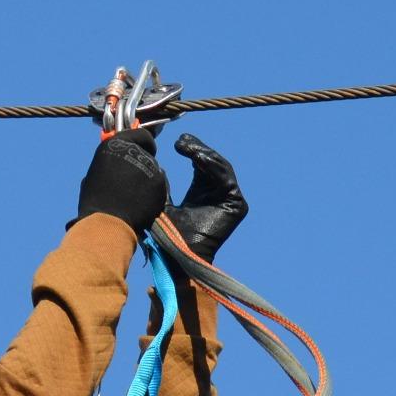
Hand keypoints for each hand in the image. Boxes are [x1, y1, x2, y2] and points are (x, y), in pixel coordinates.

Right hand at [76, 127, 167, 232]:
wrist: (107, 223)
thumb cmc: (95, 203)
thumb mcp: (95, 175)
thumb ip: (110, 164)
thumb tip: (113, 164)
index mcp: (115, 144)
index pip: (141, 135)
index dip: (144, 143)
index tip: (144, 150)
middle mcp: (134, 151)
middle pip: (148, 155)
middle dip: (143, 167)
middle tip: (132, 183)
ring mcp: (149, 166)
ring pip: (154, 172)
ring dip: (148, 182)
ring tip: (133, 199)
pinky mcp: (160, 183)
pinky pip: (159, 188)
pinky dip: (153, 196)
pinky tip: (142, 205)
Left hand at [164, 134, 248, 260]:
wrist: (179, 254)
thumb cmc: (169, 235)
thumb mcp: (163, 203)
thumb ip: (163, 187)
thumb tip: (158, 168)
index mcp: (202, 192)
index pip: (201, 164)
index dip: (192, 150)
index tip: (177, 143)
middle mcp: (217, 194)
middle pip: (212, 162)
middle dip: (198, 149)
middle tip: (182, 141)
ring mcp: (229, 199)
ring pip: (221, 167)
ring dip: (204, 154)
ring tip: (188, 147)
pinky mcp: (237, 205)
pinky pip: (227, 178)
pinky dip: (213, 166)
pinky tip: (198, 158)